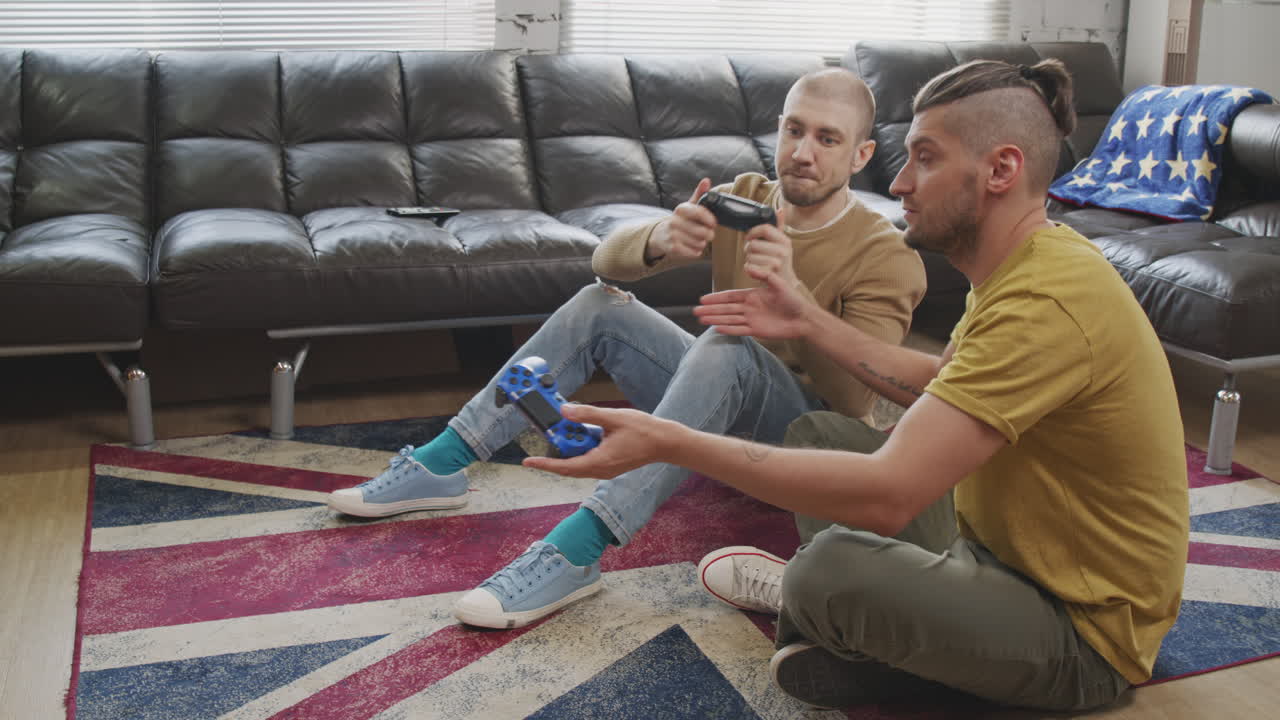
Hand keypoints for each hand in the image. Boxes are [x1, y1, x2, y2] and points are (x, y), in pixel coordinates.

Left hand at [523, 404, 678, 478]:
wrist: (665, 442)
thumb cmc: (643, 431)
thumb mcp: (612, 418)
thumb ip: (587, 414)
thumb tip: (565, 411)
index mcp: (599, 462)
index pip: (565, 466)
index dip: (544, 464)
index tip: (528, 461)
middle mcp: (600, 470)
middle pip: (569, 464)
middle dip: (557, 449)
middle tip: (550, 429)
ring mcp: (605, 469)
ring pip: (579, 462)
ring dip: (570, 447)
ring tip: (566, 429)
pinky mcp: (610, 465)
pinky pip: (589, 459)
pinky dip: (581, 448)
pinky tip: (584, 433)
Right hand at [646, 178, 714, 262]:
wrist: (660, 235)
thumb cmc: (680, 220)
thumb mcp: (688, 206)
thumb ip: (699, 194)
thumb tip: (706, 180)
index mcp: (680, 209)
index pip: (699, 212)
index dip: (710, 219)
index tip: (714, 223)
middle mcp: (674, 221)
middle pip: (702, 231)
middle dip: (709, 234)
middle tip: (708, 234)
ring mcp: (673, 235)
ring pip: (699, 243)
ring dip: (702, 243)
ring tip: (698, 239)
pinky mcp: (672, 248)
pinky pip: (694, 252)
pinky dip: (696, 251)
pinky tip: (692, 246)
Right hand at [693, 266, 815, 339]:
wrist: (804, 319)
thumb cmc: (793, 300)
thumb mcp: (779, 284)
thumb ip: (764, 275)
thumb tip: (748, 267)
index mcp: (753, 295)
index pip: (730, 296)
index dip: (716, 298)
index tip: (703, 299)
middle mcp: (749, 307)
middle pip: (726, 308)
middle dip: (711, 310)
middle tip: (695, 311)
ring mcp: (751, 319)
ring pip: (729, 319)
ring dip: (715, 319)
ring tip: (701, 319)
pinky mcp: (756, 330)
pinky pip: (738, 330)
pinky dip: (728, 329)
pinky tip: (716, 328)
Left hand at [742, 207, 798, 289]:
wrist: (786, 284)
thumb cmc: (780, 262)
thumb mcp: (782, 244)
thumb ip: (779, 227)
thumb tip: (780, 210)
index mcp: (785, 241)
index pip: (764, 228)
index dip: (752, 232)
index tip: (750, 237)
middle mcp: (783, 251)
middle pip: (753, 243)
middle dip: (748, 249)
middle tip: (754, 254)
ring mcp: (777, 263)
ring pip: (749, 256)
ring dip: (748, 260)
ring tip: (757, 263)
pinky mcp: (769, 274)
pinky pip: (749, 267)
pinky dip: (748, 269)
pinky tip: (756, 271)